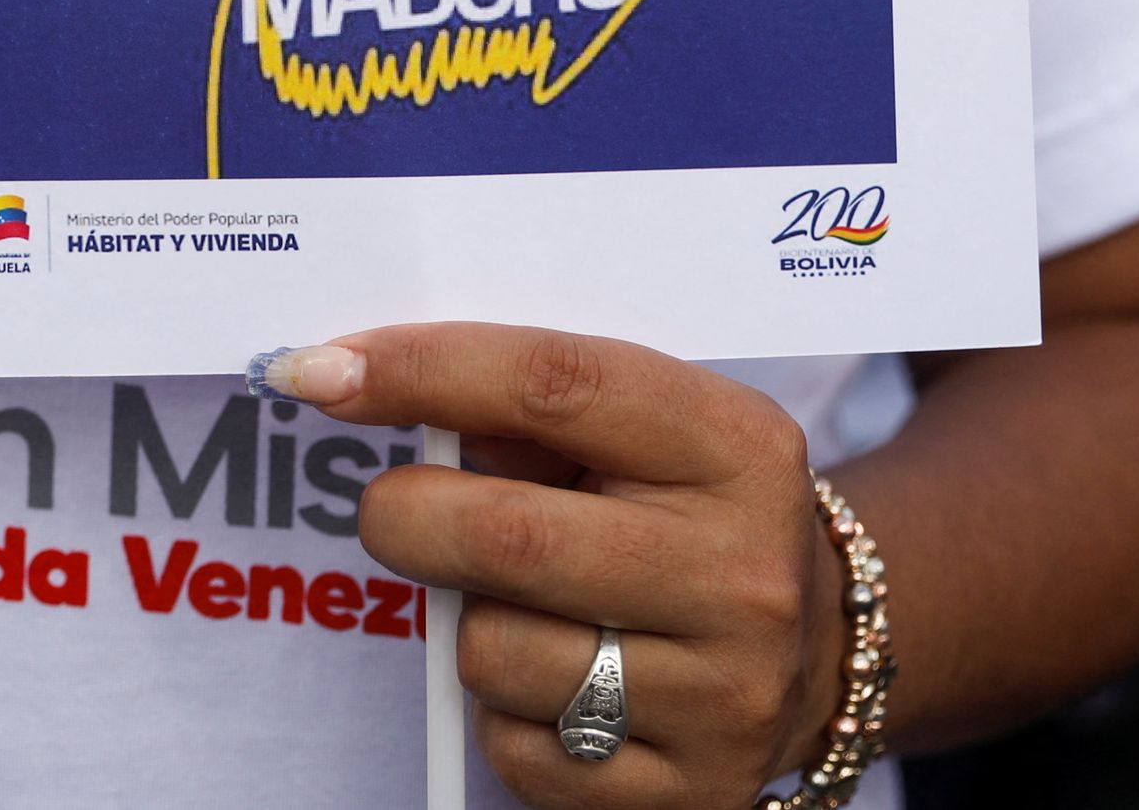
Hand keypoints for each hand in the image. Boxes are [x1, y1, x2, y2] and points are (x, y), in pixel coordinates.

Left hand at [261, 326, 844, 807]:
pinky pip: (520, 753)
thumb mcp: (648, 432)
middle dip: (405, 516)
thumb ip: (525, 406)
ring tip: (521, 605)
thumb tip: (353, 380)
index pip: (555, 387)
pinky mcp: (689, 792)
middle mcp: (743, 572)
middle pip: (508, 537)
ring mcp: (723, 694)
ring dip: (469, 625)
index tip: (320, 370)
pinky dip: (507, 715)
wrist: (817, 651)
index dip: (422, 370)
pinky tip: (557, 683)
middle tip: (390, 510)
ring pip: (497, 654)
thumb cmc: (687, 513)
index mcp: (737, 447)